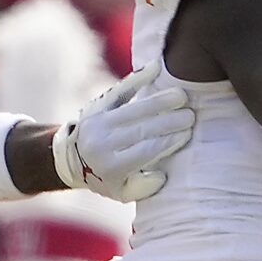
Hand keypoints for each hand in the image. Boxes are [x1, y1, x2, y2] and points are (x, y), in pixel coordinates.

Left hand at [53, 62, 194, 202]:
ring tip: (181, 95)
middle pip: (142, 129)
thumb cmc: (106, 178)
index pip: (146, 150)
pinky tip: (156, 67)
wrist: (70, 158)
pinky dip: (138, 78)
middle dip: (169, 121)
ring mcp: (99, 122)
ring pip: (134, 109)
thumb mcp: (122, 192)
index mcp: (111, 167)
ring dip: (160, 101)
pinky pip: (120, 90)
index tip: (187, 133)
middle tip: (191, 115)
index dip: (168, 141)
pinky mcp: (97, 105)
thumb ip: (143, 188)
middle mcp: (103, 144)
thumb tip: (162, 174)